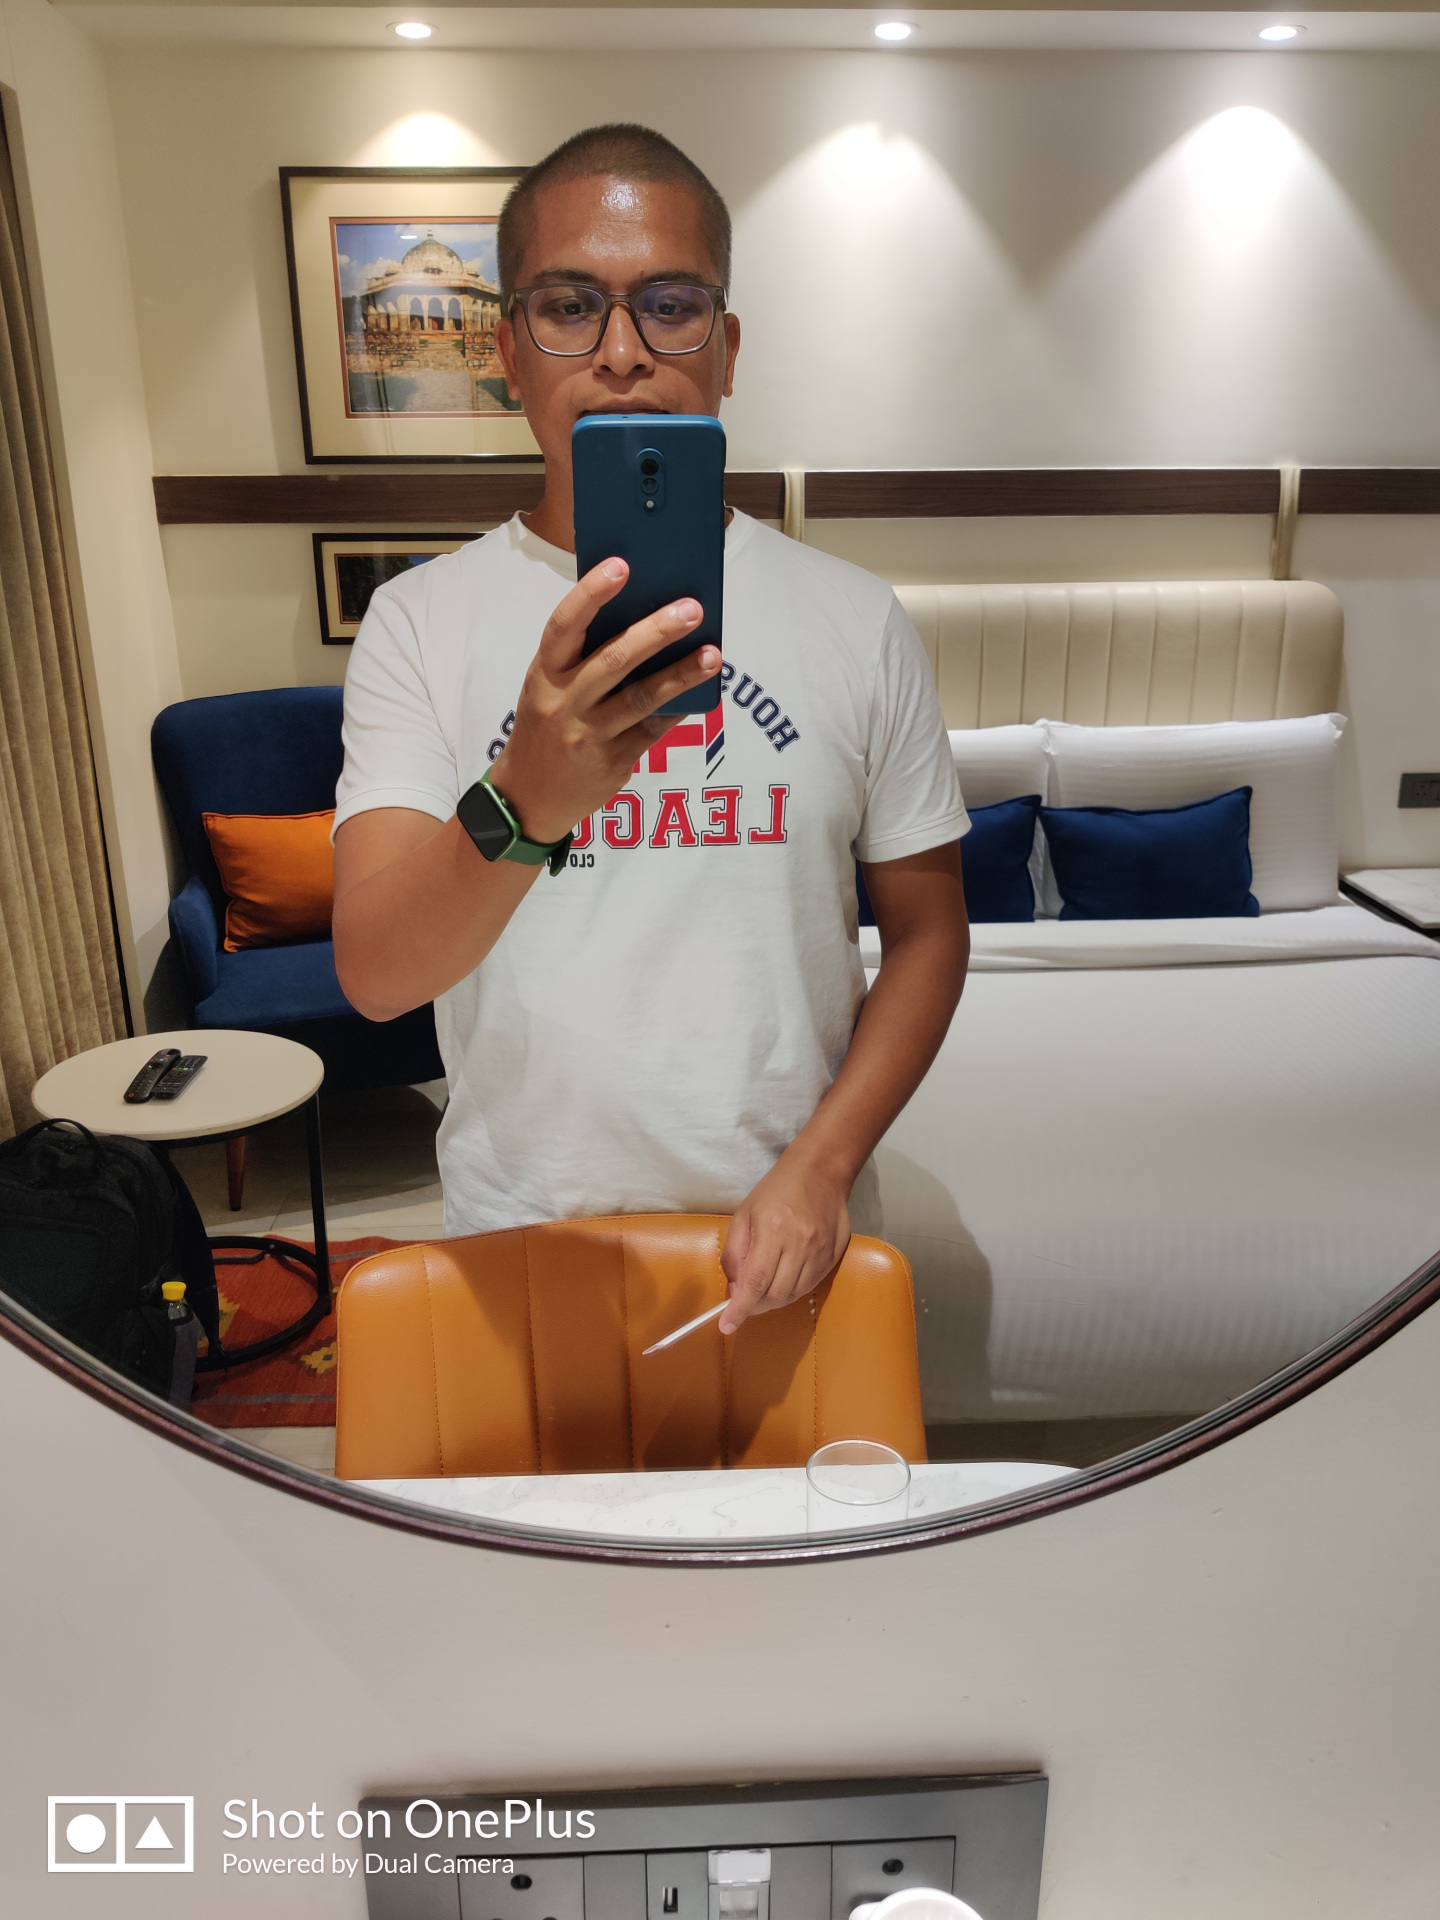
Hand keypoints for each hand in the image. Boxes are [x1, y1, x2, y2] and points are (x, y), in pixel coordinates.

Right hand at [488, 558, 719, 844]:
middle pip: (614, 660)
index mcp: (544, 673)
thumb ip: (584, 657)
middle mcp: (563, 702)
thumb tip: (644, 616)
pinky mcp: (612, 762)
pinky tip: (701, 691)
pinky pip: (653, 730)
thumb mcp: (549, 687)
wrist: (528, 796)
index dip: (591, 593)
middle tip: (692, 608)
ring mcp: (588, 735)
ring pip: (641, 698)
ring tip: (713, 654)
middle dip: (656, 631)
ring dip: (681, 674)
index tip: (621, 566)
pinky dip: (678, 708)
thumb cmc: (547, 725)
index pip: (564, 625)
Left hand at [718, 1154, 851, 1333]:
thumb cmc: (776, 1190)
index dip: (740, 1309)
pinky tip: (784, 1279)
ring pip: (794, 1295)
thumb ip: (735, 1253)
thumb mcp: (744, 1215)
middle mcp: (800, 1244)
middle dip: (755, 1305)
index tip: (727, 1326)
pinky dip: (792, 1290)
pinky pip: (810, 1286)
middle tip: (745, 1300)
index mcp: (773, 1230)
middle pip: (776, 1294)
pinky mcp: (834, 1256)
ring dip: (774, 1299)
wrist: (820, 1172)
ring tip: (764, 1288)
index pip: (755, 1282)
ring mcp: (820, 1252)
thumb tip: (735, 1289)